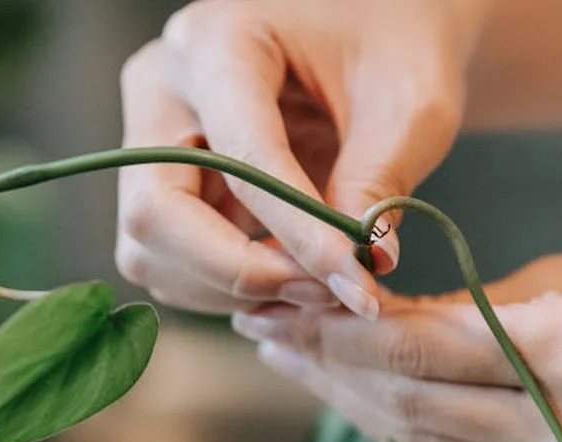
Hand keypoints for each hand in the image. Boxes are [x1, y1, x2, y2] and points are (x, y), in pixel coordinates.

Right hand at [115, 0, 484, 317]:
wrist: (371, 28)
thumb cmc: (394, 44)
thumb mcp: (411, 102)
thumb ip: (380, 182)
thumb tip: (359, 272)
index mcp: (217, 41)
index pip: (241, 157)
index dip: (295, 231)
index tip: (353, 279)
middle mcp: (163, 88)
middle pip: (155, 212)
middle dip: (238, 271)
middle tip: (324, 292)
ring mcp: (152, 137)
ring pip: (150, 249)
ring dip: (231, 289)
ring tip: (319, 286)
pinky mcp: (164, 181)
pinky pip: (169, 260)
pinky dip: (226, 288)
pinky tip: (290, 280)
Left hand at [232, 243, 561, 441]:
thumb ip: (483, 306)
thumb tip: (390, 320)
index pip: (422, 346)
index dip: (341, 326)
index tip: (285, 301)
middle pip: (410, 405)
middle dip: (327, 367)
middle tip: (268, 333)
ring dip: (352, 408)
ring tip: (299, 368)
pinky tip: (365, 409)